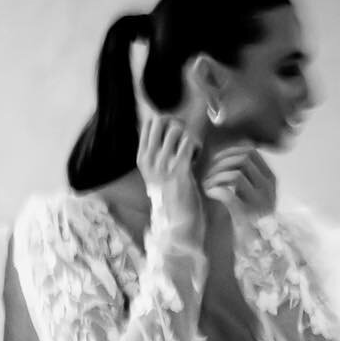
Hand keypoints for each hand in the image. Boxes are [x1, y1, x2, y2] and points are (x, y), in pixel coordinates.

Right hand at [133, 45, 203, 245]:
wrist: (178, 220)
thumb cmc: (171, 194)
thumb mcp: (156, 171)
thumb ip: (157, 150)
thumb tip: (160, 124)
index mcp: (142, 157)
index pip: (149, 123)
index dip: (166, 121)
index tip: (175, 134)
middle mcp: (149, 159)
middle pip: (162, 120)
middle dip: (178, 124)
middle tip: (186, 138)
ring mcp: (163, 164)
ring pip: (177, 129)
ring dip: (189, 135)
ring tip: (192, 150)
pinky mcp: (180, 169)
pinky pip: (189, 142)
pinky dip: (197, 146)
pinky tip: (197, 157)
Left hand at [201, 145, 276, 226]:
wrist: (254, 250)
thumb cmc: (247, 220)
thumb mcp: (253, 194)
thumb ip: (245, 174)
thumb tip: (228, 151)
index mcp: (270, 180)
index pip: (251, 151)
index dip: (229, 150)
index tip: (216, 159)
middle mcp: (268, 189)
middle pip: (243, 159)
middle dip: (220, 162)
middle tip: (208, 172)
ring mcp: (259, 203)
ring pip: (235, 174)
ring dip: (215, 176)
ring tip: (206, 184)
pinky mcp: (246, 216)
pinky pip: (228, 193)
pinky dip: (214, 189)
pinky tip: (208, 193)